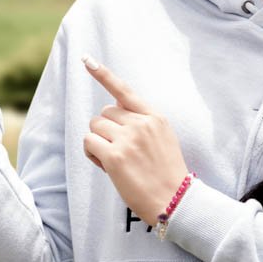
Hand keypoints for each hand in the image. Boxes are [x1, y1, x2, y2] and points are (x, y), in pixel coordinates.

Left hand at [82, 56, 189, 222]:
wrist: (175, 201)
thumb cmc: (166, 174)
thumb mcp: (163, 139)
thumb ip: (142, 124)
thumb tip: (111, 112)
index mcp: (155, 118)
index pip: (125, 91)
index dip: (104, 74)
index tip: (86, 60)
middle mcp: (142, 124)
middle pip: (104, 112)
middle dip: (106, 129)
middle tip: (119, 151)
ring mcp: (128, 139)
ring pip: (94, 126)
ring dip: (98, 141)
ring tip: (114, 160)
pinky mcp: (114, 156)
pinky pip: (89, 143)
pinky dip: (91, 153)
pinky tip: (105, 165)